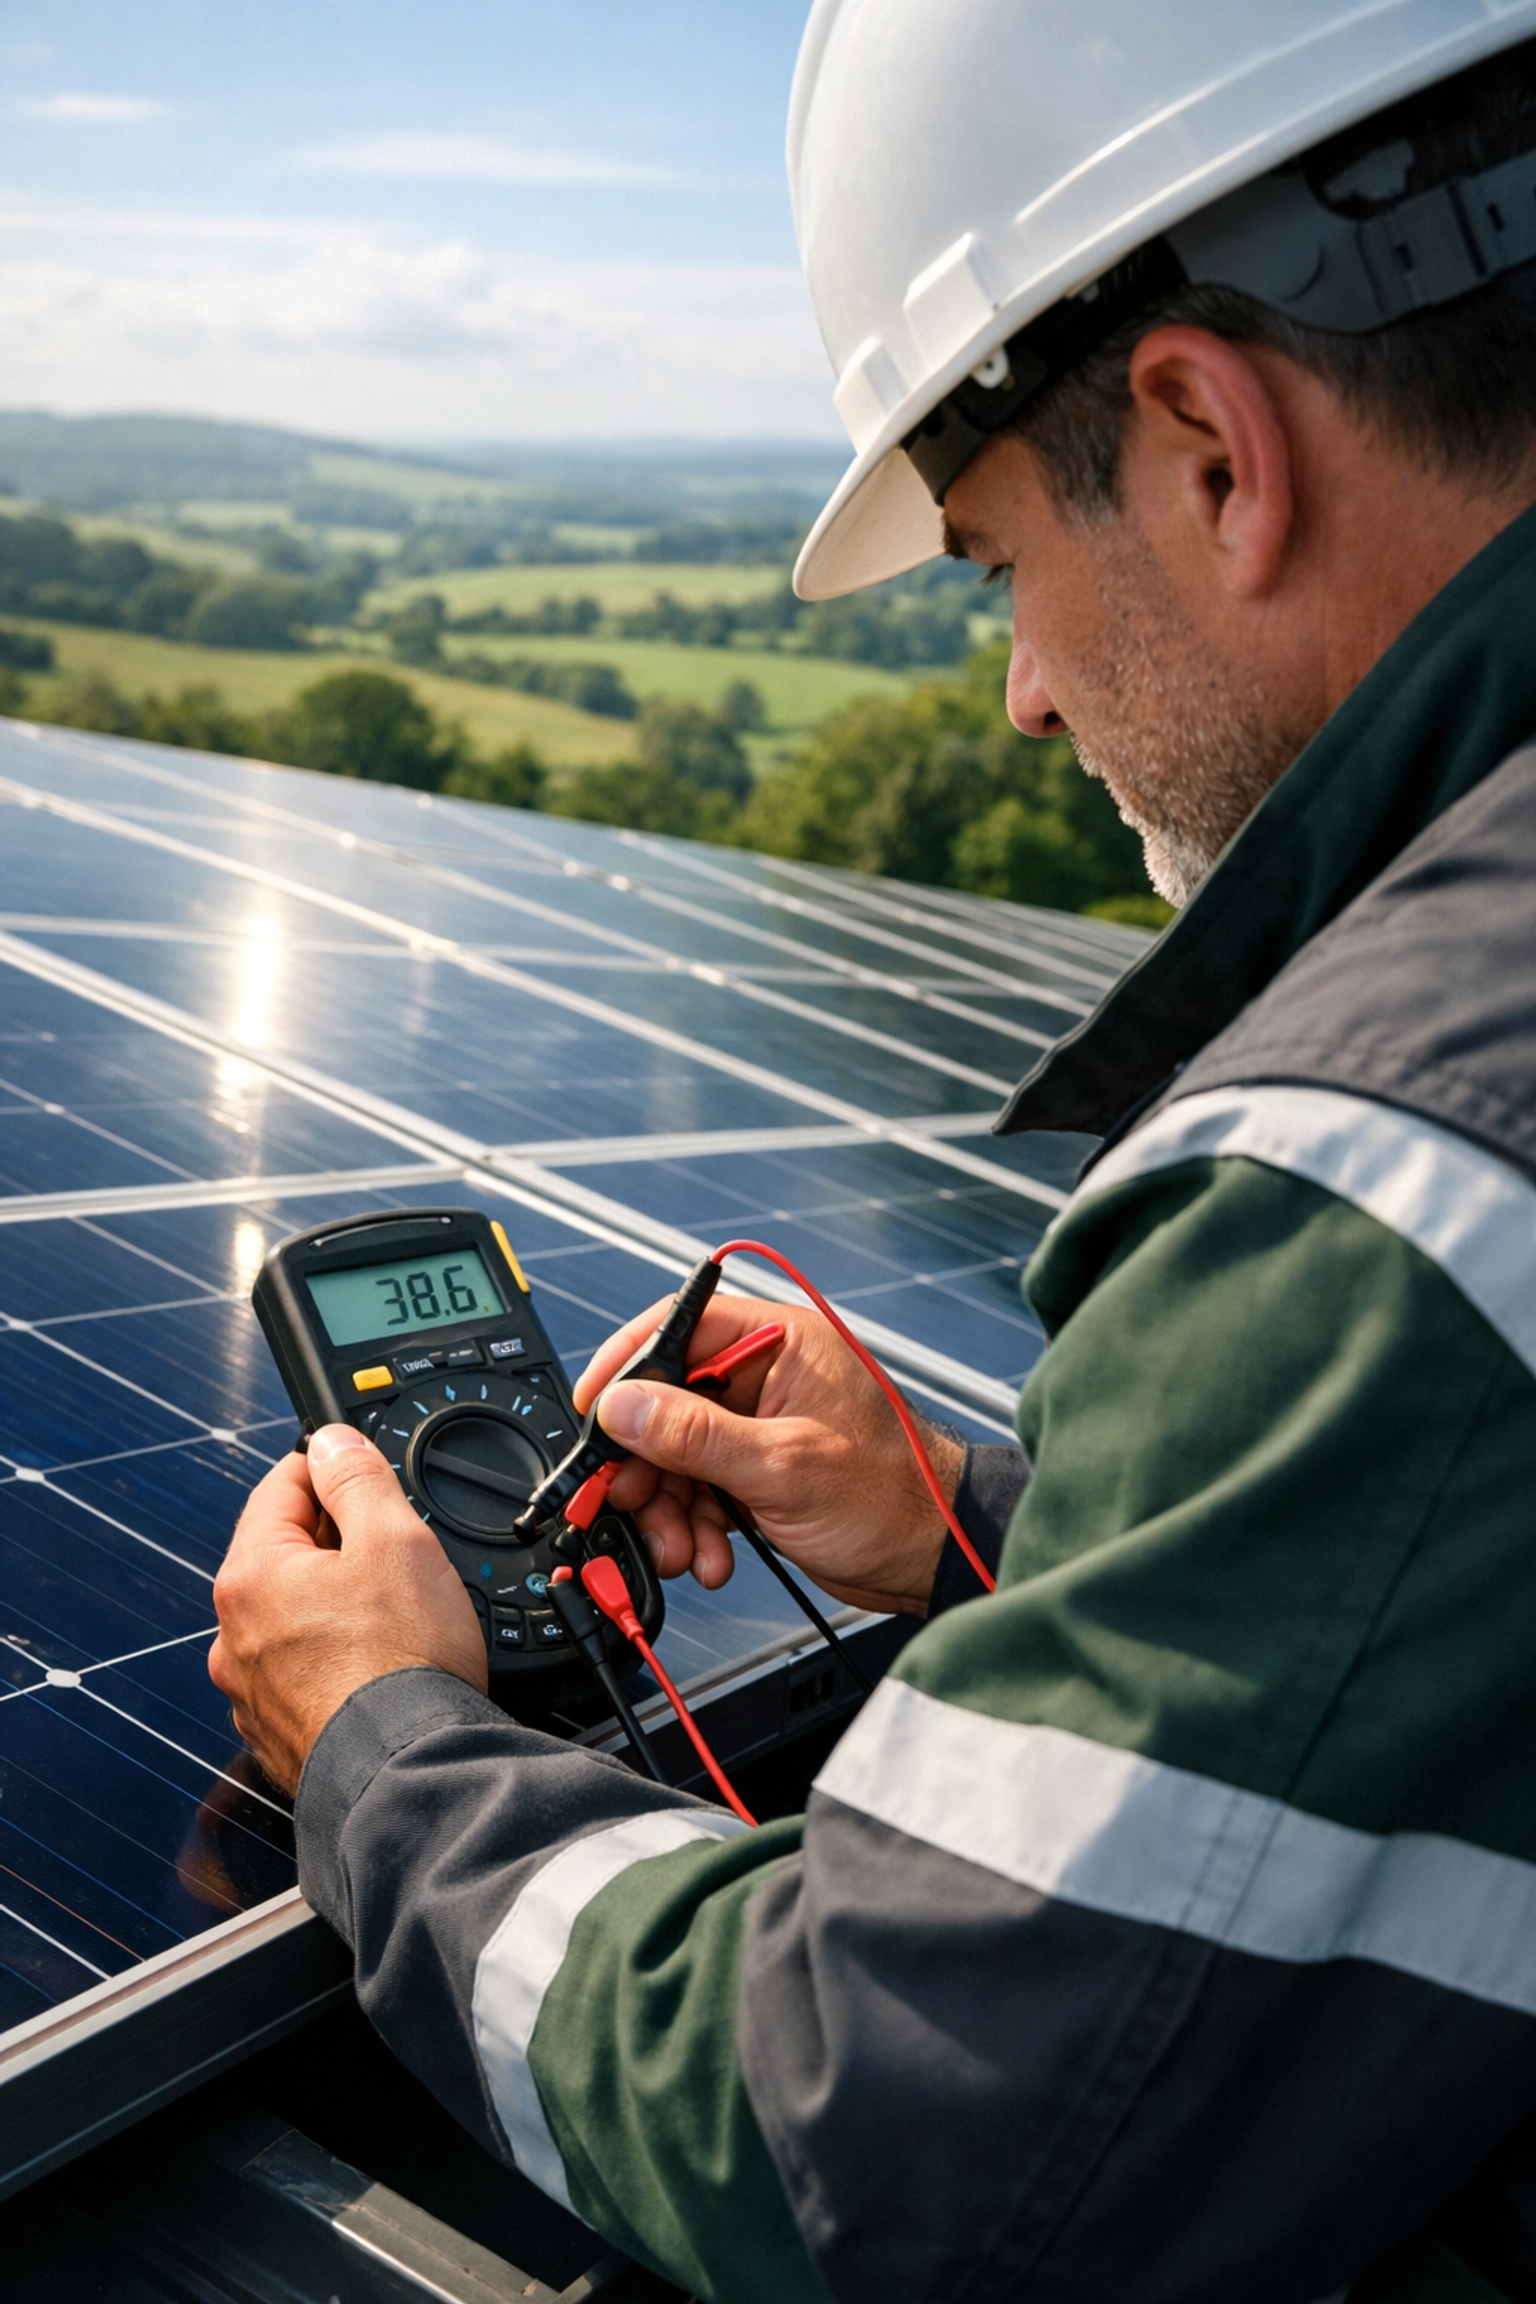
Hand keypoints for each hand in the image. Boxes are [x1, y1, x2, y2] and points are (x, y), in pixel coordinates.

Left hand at [210, 1426, 486, 1796]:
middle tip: (397, 1550)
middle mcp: (233, 1634)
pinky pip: (302, 1674)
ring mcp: (250, 1691)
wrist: (408, 1773)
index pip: (279, 1487)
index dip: (329, 1467)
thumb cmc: (403, 1663)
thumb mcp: (396, 1540)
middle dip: (337, 1543)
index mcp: (250, 1576)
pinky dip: (335, 1661)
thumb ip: (357, 1477)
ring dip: (336, 1604)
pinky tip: (380, 1667)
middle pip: (284, 1554)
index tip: (362, 1468)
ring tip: (397, 1616)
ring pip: (293, 1617)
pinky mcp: (277, 1734)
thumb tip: (331, 1441)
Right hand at [572, 1292, 962, 1615]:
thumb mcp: (783, 1466)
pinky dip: (693, 1528)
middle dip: (644, 1464)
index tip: (593, 1409)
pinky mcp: (759, 1474)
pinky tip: (706, 1558)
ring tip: (680, 1550)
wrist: (936, 1557)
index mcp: (781, 1343)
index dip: (628, 1366)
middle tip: (623, 1502)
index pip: (679, 1327)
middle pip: (667, 1402)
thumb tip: (624, 1406)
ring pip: (677, 1456)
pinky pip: (700, 1491)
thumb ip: (697, 1435)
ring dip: (667, 1510)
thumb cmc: (894, 1496)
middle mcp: (766, 1377)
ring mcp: (760, 1428)